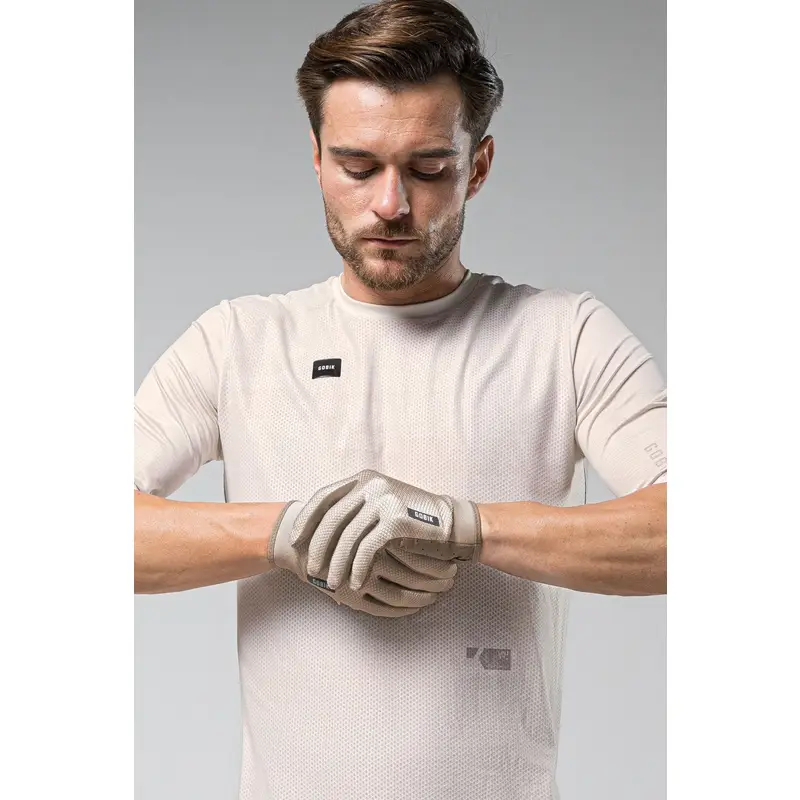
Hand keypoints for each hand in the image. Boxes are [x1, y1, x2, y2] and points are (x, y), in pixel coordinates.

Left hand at [289, 469, 481, 592]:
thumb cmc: (414, 520)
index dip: (306, 519)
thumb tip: (321, 531)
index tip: (296, 540)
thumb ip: (356, 509)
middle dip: (318, 547)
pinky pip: (367, 548)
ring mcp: (384, 500)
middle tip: (311, 570)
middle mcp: (372, 484)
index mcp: (364, 478)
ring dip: (336, 563)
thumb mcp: (381, 505)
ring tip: (331, 583)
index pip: (324, 497)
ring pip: (348, 536)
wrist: (454, 524)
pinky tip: (355, 582)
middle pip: (332, 518)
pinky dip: (357, 568)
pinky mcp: (396, 519)